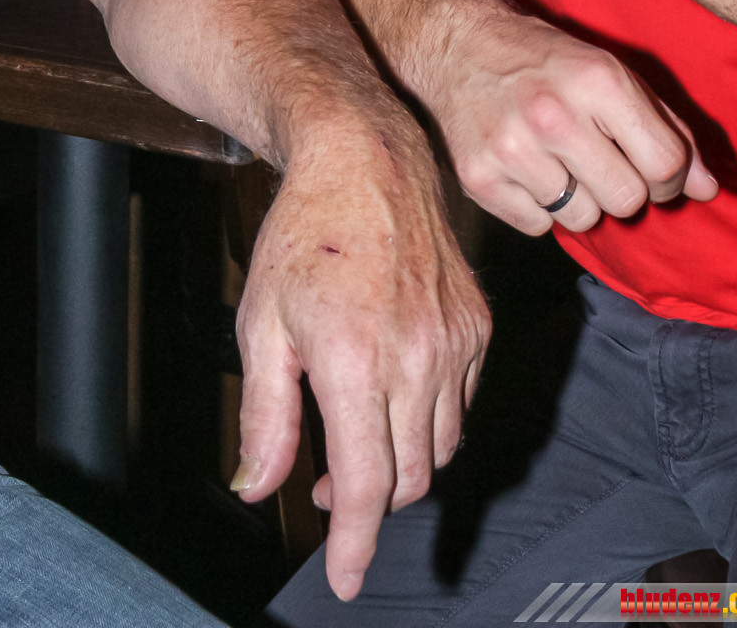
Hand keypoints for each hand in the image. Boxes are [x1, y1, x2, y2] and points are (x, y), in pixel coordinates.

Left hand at [231, 116, 488, 600]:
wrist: (365, 158)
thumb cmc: (304, 234)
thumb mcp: (261, 325)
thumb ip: (265, 415)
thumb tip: (259, 486)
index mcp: (355, 362)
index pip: (366, 486)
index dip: (354, 544)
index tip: (346, 578)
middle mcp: (415, 358)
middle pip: (408, 478)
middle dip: (370, 504)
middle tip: (326, 490)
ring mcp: (455, 341)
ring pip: (439, 446)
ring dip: (401, 465)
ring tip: (355, 441)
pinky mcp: (477, 325)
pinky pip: (460, 403)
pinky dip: (430, 419)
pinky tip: (391, 394)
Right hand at [409, 0, 716, 233]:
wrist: (458, 45)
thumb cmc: (548, 61)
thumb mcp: (612, 74)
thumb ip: (669, 130)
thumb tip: (711, 191)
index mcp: (598, 80)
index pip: (665, 166)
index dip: (669, 179)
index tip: (650, 168)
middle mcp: (553, 114)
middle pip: (627, 202)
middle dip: (623, 190)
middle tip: (600, 162)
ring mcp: (511, 149)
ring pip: (583, 220)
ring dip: (579, 200)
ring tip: (558, 160)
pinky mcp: (478, 178)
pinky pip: (538, 227)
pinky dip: (538, 206)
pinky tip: (526, 168)